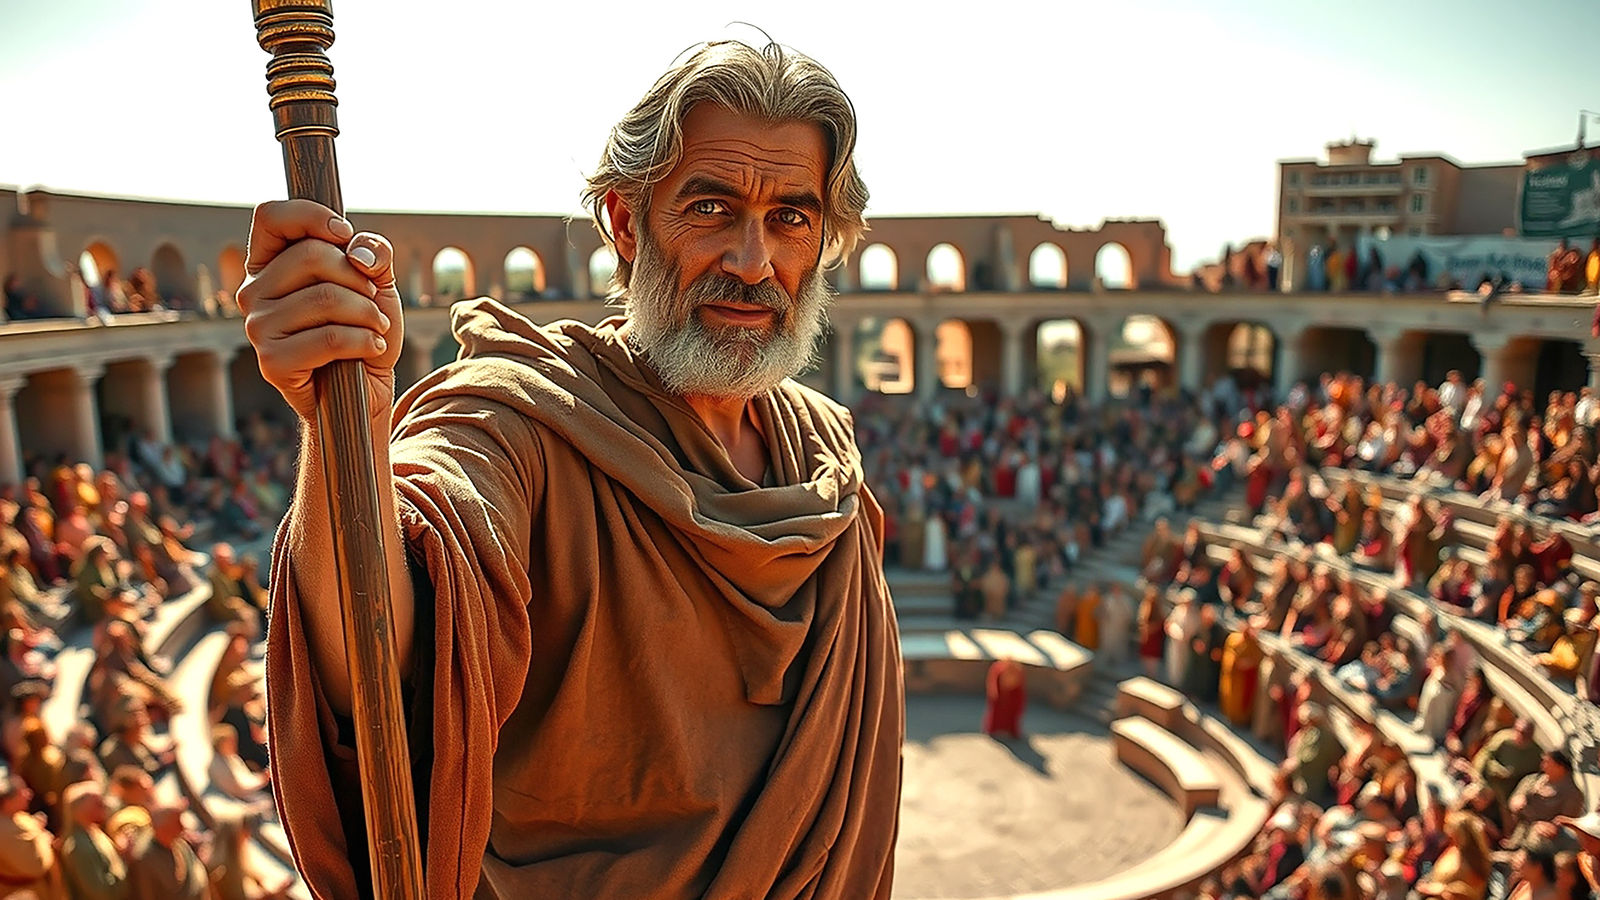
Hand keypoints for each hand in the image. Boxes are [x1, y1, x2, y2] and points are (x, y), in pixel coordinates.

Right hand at [238, 200, 402, 420]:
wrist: (366, 389)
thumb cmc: (364, 328)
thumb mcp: (378, 282)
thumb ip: (374, 252)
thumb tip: (356, 252)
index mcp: (269, 263)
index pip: (270, 216)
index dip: (311, 217)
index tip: (344, 235)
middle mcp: (253, 291)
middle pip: (311, 255)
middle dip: (359, 278)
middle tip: (372, 301)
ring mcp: (257, 327)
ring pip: (325, 297)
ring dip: (368, 313)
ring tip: (375, 328)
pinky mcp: (272, 361)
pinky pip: (330, 337)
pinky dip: (365, 341)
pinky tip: (372, 349)